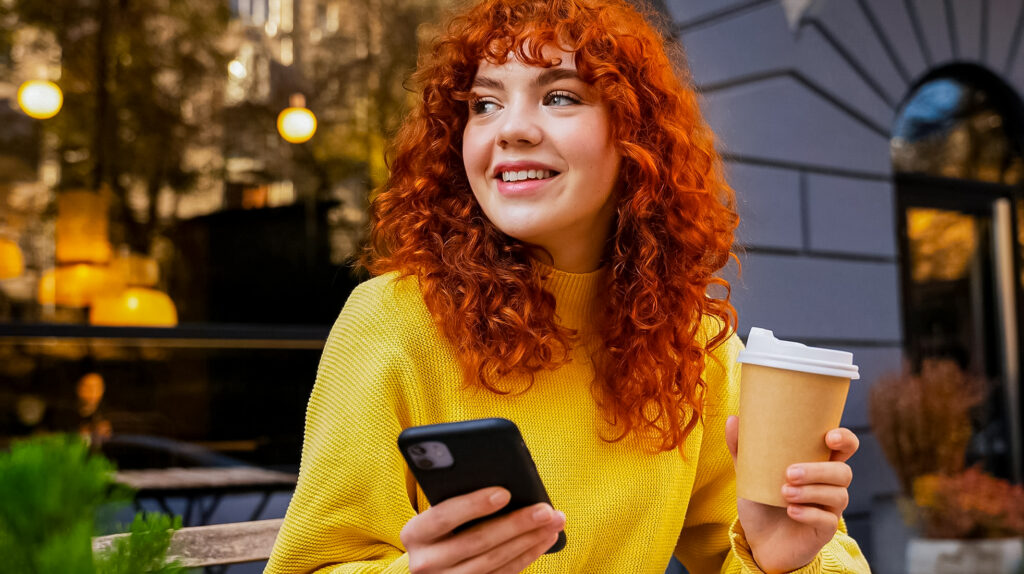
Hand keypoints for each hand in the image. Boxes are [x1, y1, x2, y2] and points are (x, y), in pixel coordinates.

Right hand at [400, 486, 565, 573]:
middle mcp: (426, 562)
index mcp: (414, 534)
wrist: (430, 566)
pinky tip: (544, 539)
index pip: (444, 516)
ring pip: (494, 561)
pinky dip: (526, 555)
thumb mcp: (437, 513)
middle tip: (545, 509)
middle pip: (477, 541)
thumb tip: (502, 486)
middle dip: (516, 523)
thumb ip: (456, 499)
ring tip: (553, 522)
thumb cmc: (440, 527)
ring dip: (529, 540)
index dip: (474, 504)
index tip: (504, 492)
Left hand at [725, 416, 858, 573]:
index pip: (845, 447)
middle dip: (819, 470)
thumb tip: (732, 419)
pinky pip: (827, 520)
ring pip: (838, 495)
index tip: (830, 437)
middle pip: (843, 472)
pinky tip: (791, 511)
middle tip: (789, 473)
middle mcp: (830, 485)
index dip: (845, 439)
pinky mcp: (825, 530)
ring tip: (784, 493)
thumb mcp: (749, 473)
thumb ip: (742, 448)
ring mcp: (830, 508)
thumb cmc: (761, 501)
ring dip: (810, 492)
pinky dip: (809, 514)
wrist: (760, 540)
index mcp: (818, 464)